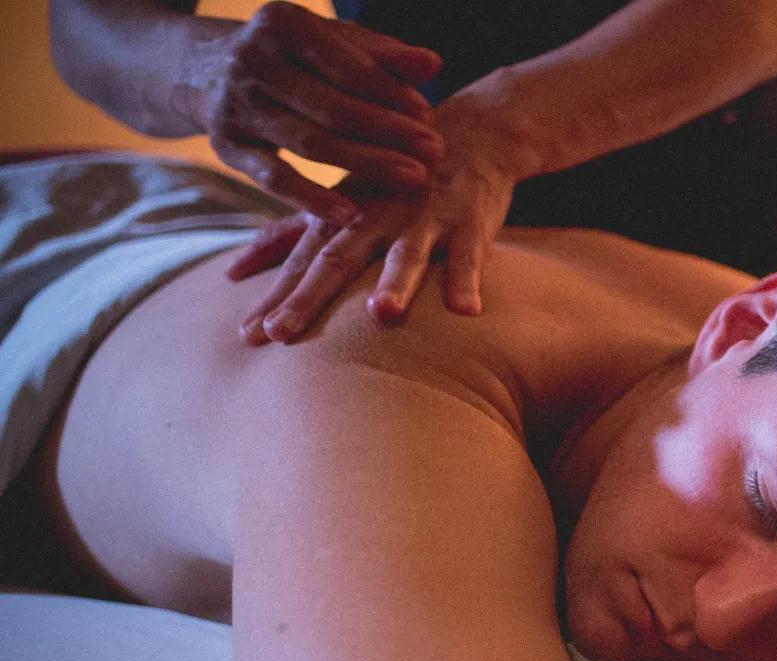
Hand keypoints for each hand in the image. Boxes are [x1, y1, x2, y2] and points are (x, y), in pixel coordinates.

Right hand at [186, 1, 443, 222]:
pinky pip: (273, 178)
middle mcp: (251, 60)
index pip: (346, 64)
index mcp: (281, 23)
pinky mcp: (225, 146)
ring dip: (366, 164)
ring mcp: (234, 105)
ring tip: (414, 179)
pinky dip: (311, 198)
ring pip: (310, 143)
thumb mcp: (332, 41)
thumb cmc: (293, 55)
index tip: (428, 115)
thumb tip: (432, 64)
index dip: (390, 92)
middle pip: (332, 107)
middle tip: (435, 153)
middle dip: (389, 132)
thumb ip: (382, 54)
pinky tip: (352, 213)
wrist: (205, 68)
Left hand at [229, 97, 518, 343]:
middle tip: (281, 334)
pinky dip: (467, 281)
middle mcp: (376, 218)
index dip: (275, 298)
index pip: (301, 263)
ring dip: (395, 283)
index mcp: (342, 217)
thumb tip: (231, 274)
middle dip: (309, 297)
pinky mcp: (469, 222)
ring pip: (407, 254)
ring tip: (382, 315)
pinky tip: (466, 312)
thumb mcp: (338, 202)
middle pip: (339, 261)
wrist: (471, 133)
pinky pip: (469, 256)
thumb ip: (287, 237)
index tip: (247, 337)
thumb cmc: (394, 177)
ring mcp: (424, 218)